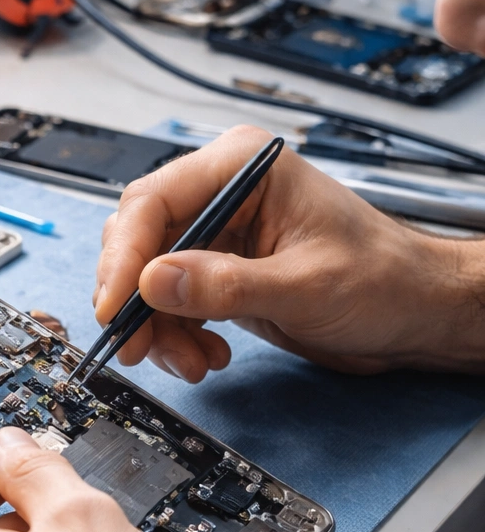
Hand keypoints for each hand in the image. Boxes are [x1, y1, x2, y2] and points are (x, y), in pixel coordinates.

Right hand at [95, 124, 484, 380]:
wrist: (416, 315)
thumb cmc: (385, 280)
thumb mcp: (304, 286)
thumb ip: (225, 285)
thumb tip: (153, 282)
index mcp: (243, 168)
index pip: (154, 201)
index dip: (124, 257)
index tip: (115, 307)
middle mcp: (224, 194)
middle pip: (140, 240)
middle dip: (136, 299)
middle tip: (139, 346)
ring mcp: (220, 234)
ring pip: (149, 278)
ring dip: (159, 327)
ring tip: (191, 363)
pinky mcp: (220, 273)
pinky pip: (171, 303)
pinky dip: (176, 336)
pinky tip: (206, 356)